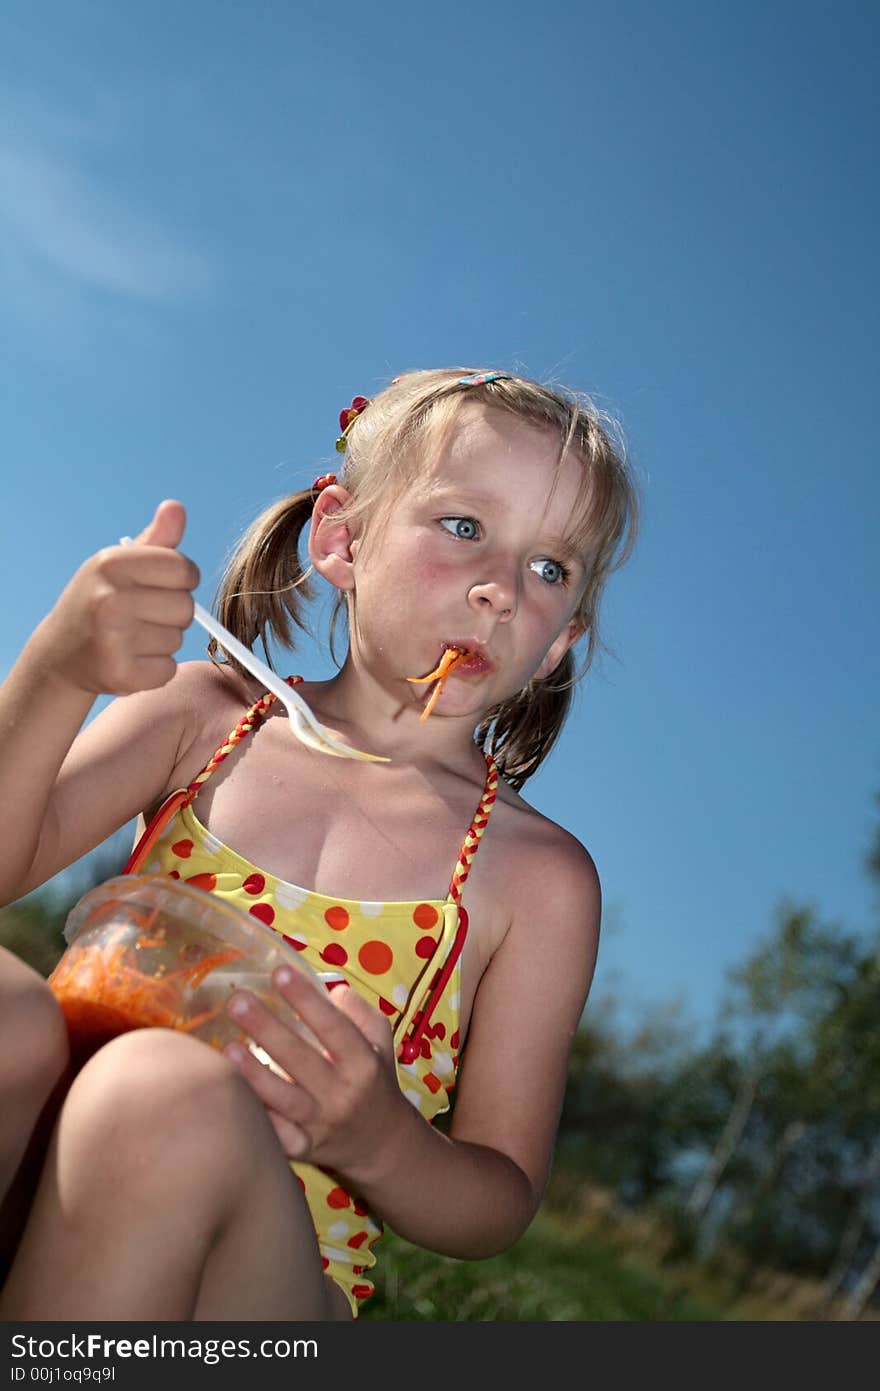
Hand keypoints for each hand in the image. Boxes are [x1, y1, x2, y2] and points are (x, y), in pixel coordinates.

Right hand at [40, 500, 198, 696]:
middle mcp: (109, 599)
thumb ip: (156, 540)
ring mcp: (113, 639)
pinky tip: (130, 658)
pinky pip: (168, 669)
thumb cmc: (99, 600)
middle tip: (143, 615)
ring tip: (131, 636)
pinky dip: (156, 668)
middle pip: (186, 607)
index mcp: (111, 564)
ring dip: (162, 641)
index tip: (163, 585)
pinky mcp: (120, 674)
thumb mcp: (120, 564)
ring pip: (177, 639)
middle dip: (173, 612)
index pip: (184, 569)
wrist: (60, 653)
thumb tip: (176, 507)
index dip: (182, 579)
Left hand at [223, 967, 404, 1180]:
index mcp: (363, 1063)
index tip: (279, 972)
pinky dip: (255, 1115)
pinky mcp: (301, 1149)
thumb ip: (360, 1012)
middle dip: (267, 1029)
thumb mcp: (380, 1042)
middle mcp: (342, 1093)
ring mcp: (319, 1124)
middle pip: (301, 1059)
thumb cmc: (374, 1080)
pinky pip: (274, 1135)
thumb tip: (331, 990)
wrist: (381, 1143)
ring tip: (227, 1047)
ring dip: (253, 1073)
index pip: (333, 1027)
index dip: (306, 1001)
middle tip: (237, 1000)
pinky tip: (231, 1094)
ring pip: (283, 1099)